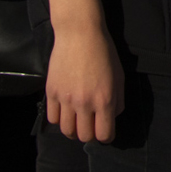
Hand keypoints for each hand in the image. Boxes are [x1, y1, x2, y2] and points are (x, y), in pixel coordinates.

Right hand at [44, 25, 124, 142]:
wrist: (79, 34)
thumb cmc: (104, 53)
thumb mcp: (119, 76)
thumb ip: (118, 101)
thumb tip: (112, 118)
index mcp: (105, 99)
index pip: (104, 135)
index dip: (106, 137)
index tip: (105, 132)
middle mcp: (84, 103)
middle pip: (84, 136)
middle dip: (90, 134)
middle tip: (91, 125)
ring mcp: (66, 99)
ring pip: (66, 131)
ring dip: (73, 129)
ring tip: (78, 120)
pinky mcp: (51, 92)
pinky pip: (52, 119)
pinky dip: (60, 119)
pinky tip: (66, 111)